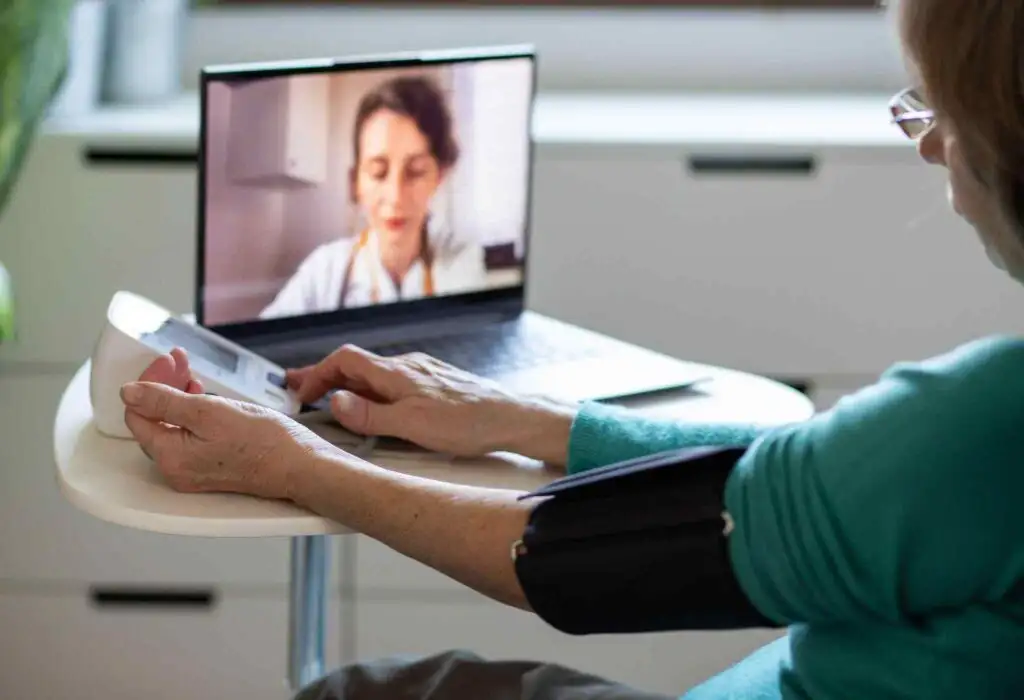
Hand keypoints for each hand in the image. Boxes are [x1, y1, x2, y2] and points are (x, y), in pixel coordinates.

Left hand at [122, 348, 332, 499]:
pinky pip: (188, 436)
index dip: (149, 382)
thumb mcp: (208, 411)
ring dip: (176, 396)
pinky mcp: (211, 466)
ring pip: (172, 426)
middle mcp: (176, 468)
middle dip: (163, 385)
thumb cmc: (263, 441)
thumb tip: (128, 393)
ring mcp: (194, 469)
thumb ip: (163, 402)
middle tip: (179, 360)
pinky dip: (191, 412)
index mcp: (170, 457)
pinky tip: (203, 398)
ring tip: (191, 374)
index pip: (139, 414)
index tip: (168, 361)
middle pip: (154, 420)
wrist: (300, 465)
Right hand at [287, 345, 577, 464]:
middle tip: (297, 387)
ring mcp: (422, 374)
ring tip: (327, 398)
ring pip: (374, 374)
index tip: (299, 392)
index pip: (344, 360)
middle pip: (356, 365)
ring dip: (346, 385)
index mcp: (397, 373)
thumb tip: (333, 401)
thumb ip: (370, 414)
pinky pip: (392, 382)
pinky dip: (370, 390)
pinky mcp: (435, 385)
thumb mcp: (412, 425)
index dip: (316, 373)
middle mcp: (407, 367)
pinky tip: (374, 404)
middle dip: (324, 376)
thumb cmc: (467, 422)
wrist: (512, 418)